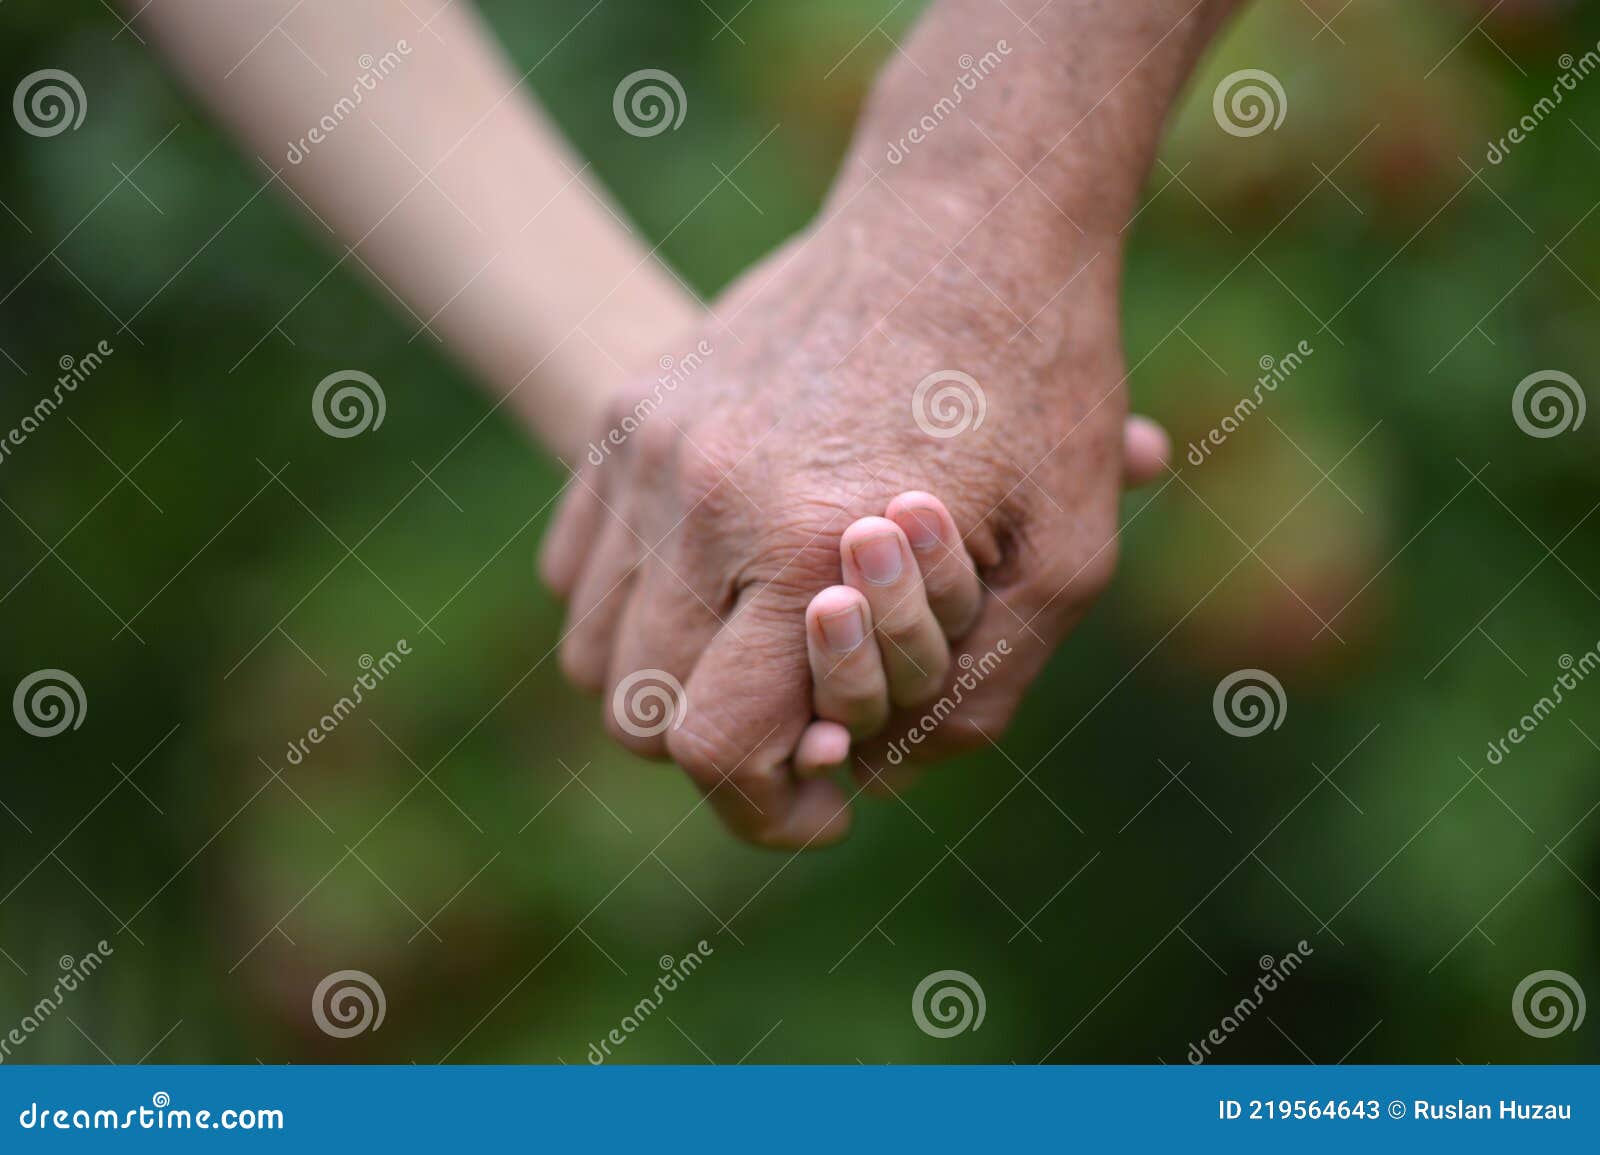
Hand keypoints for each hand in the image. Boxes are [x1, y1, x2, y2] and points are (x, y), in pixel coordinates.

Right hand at [540, 180, 1130, 847]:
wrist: (962, 217)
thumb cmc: (1037, 385)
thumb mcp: (1068, 554)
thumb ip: (979, 691)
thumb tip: (875, 778)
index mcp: (808, 541)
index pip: (714, 750)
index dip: (764, 811)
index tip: (823, 801)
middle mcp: (701, 496)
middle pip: (636, 714)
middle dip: (718, 755)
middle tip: (796, 736)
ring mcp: (648, 448)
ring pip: (594, 649)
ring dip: (668, 685)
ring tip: (755, 661)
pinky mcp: (627, 411)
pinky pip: (576, 566)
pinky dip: (628, 608)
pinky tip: (714, 587)